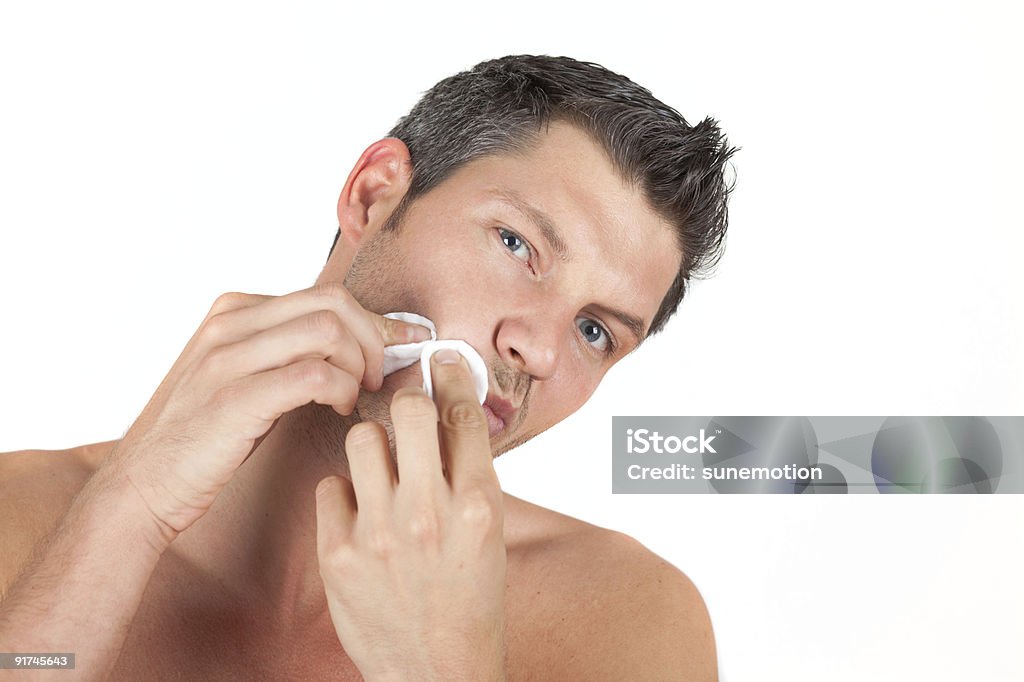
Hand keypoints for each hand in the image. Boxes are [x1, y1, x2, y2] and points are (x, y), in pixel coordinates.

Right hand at [105, 280, 429, 541]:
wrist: (145, 484)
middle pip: (333, 303)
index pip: (325, 295)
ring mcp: (227, 358)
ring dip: (359, 364)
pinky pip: (314, 373)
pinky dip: (342, 389)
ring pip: (327, 330)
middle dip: (374, 338)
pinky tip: (340, 408)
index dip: (375, 321)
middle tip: (378, 378)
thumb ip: (291, 350)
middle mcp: (229, 323)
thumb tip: (362, 341)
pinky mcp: (234, 398)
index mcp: (235, 310)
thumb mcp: (247, 375)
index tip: (404, 344)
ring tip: (354, 396)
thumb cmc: (209, 436)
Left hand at [316, 349, 506, 680]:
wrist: (437, 670)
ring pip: (360, 438)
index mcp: (478, 503)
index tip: (440, 358)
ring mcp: (380, 533)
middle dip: (406, 397)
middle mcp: (430, 512)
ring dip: (371, 444)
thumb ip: (469, 472)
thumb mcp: (489, 532)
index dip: (450, 375)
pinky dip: (344, 493)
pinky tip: (359, 513)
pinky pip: (331, 486)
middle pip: (408, 410)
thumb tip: (450, 412)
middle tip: (404, 402)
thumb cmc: (470, 598)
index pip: (462, 414)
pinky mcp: (339, 554)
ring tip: (379, 467)